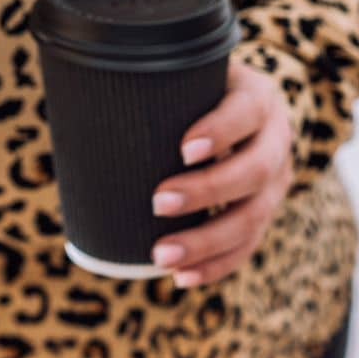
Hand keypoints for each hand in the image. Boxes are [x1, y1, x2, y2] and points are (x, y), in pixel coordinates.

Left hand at [150, 58, 292, 286]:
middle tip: (158, 204)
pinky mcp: (264, 215)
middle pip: (254, 172)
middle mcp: (276, 141)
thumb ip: (154, 87)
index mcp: (258, 98)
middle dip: (206, 192)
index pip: (247, 112)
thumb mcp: (184, 81)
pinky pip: (246, 248)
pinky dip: (214, 266)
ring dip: (206, 242)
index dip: (220, 132)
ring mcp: (275, 184)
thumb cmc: (191, 95)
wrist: (229, 116)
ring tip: (161, 256)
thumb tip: (82, 100)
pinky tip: (182, 277)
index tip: (183, 149)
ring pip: (253, 219)